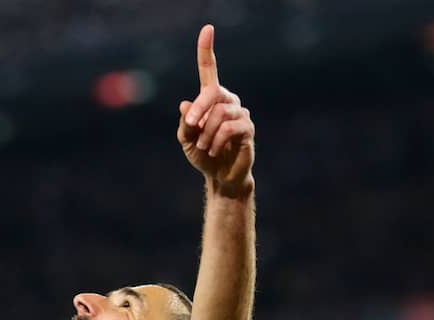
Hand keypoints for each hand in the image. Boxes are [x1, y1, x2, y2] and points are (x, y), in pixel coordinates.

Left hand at [177, 25, 254, 198]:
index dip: (206, 50)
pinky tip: (214, 149)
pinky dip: (216, 140)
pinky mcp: (247, 128)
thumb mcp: (186, 139)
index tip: (207, 29)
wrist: (220, 177)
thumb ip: (185, 123)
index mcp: (212, 99)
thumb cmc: (203, 154)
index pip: (209, 70)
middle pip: (212, 94)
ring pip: (219, 114)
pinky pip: (229, 128)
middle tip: (192, 127)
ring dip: (206, 133)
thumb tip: (185, 104)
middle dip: (198, 111)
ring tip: (206, 146)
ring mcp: (240, 113)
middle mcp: (228, 101)